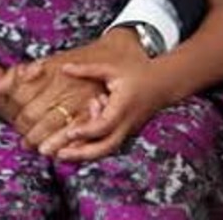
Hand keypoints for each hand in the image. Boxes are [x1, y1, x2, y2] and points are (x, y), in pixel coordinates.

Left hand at [52, 57, 169, 161]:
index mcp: (122, 106)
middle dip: (83, 153)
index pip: (105, 125)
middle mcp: (126, 122)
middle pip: (107, 146)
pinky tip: (74, 146)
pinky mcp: (125, 132)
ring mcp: (127, 130)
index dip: (87, 131)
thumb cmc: (137, 74)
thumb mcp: (112, 69)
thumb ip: (88, 70)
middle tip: (60, 154)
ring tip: (62, 154)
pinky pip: (108, 144)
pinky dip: (92, 148)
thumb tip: (64, 68)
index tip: (70, 132)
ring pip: (107, 149)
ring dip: (85, 154)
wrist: (162, 85)